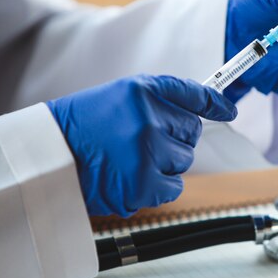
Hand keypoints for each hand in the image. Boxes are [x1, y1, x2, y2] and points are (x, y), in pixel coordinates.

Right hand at [46, 75, 236, 216]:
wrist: (49, 158)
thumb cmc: (81, 128)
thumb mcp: (117, 99)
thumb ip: (155, 101)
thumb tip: (200, 113)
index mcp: (142, 90)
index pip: (192, 93)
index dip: (214, 102)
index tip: (227, 110)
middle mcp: (148, 117)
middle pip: (192, 131)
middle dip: (174, 139)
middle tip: (141, 142)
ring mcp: (148, 150)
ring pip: (184, 160)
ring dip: (164, 164)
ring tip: (130, 160)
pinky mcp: (145, 182)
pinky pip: (174, 186)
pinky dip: (158, 187)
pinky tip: (132, 178)